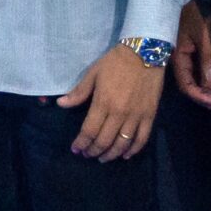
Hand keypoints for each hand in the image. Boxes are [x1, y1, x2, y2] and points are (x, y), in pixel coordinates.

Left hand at [61, 44, 165, 159]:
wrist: (144, 53)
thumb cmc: (115, 62)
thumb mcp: (93, 74)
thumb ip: (78, 92)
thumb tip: (61, 104)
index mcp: (103, 103)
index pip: (89, 131)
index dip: (81, 143)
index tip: (76, 149)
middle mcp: (119, 113)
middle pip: (104, 141)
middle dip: (93, 151)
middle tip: (87, 154)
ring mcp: (136, 116)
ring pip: (122, 144)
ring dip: (111, 154)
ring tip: (103, 158)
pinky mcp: (149, 115)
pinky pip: (141, 139)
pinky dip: (133, 150)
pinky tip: (126, 155)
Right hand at [172, 0, 210, 112]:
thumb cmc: (190, 13)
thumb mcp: (201, 33)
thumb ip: (207, 56)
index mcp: (178, 59)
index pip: (188, 86)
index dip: (203, 97)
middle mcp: (180, 62)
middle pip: (193, 87)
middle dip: (210, 99)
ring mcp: (185, 58)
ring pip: (197, 81)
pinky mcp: (191, 53)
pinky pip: (199, 73)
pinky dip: (210, 82)